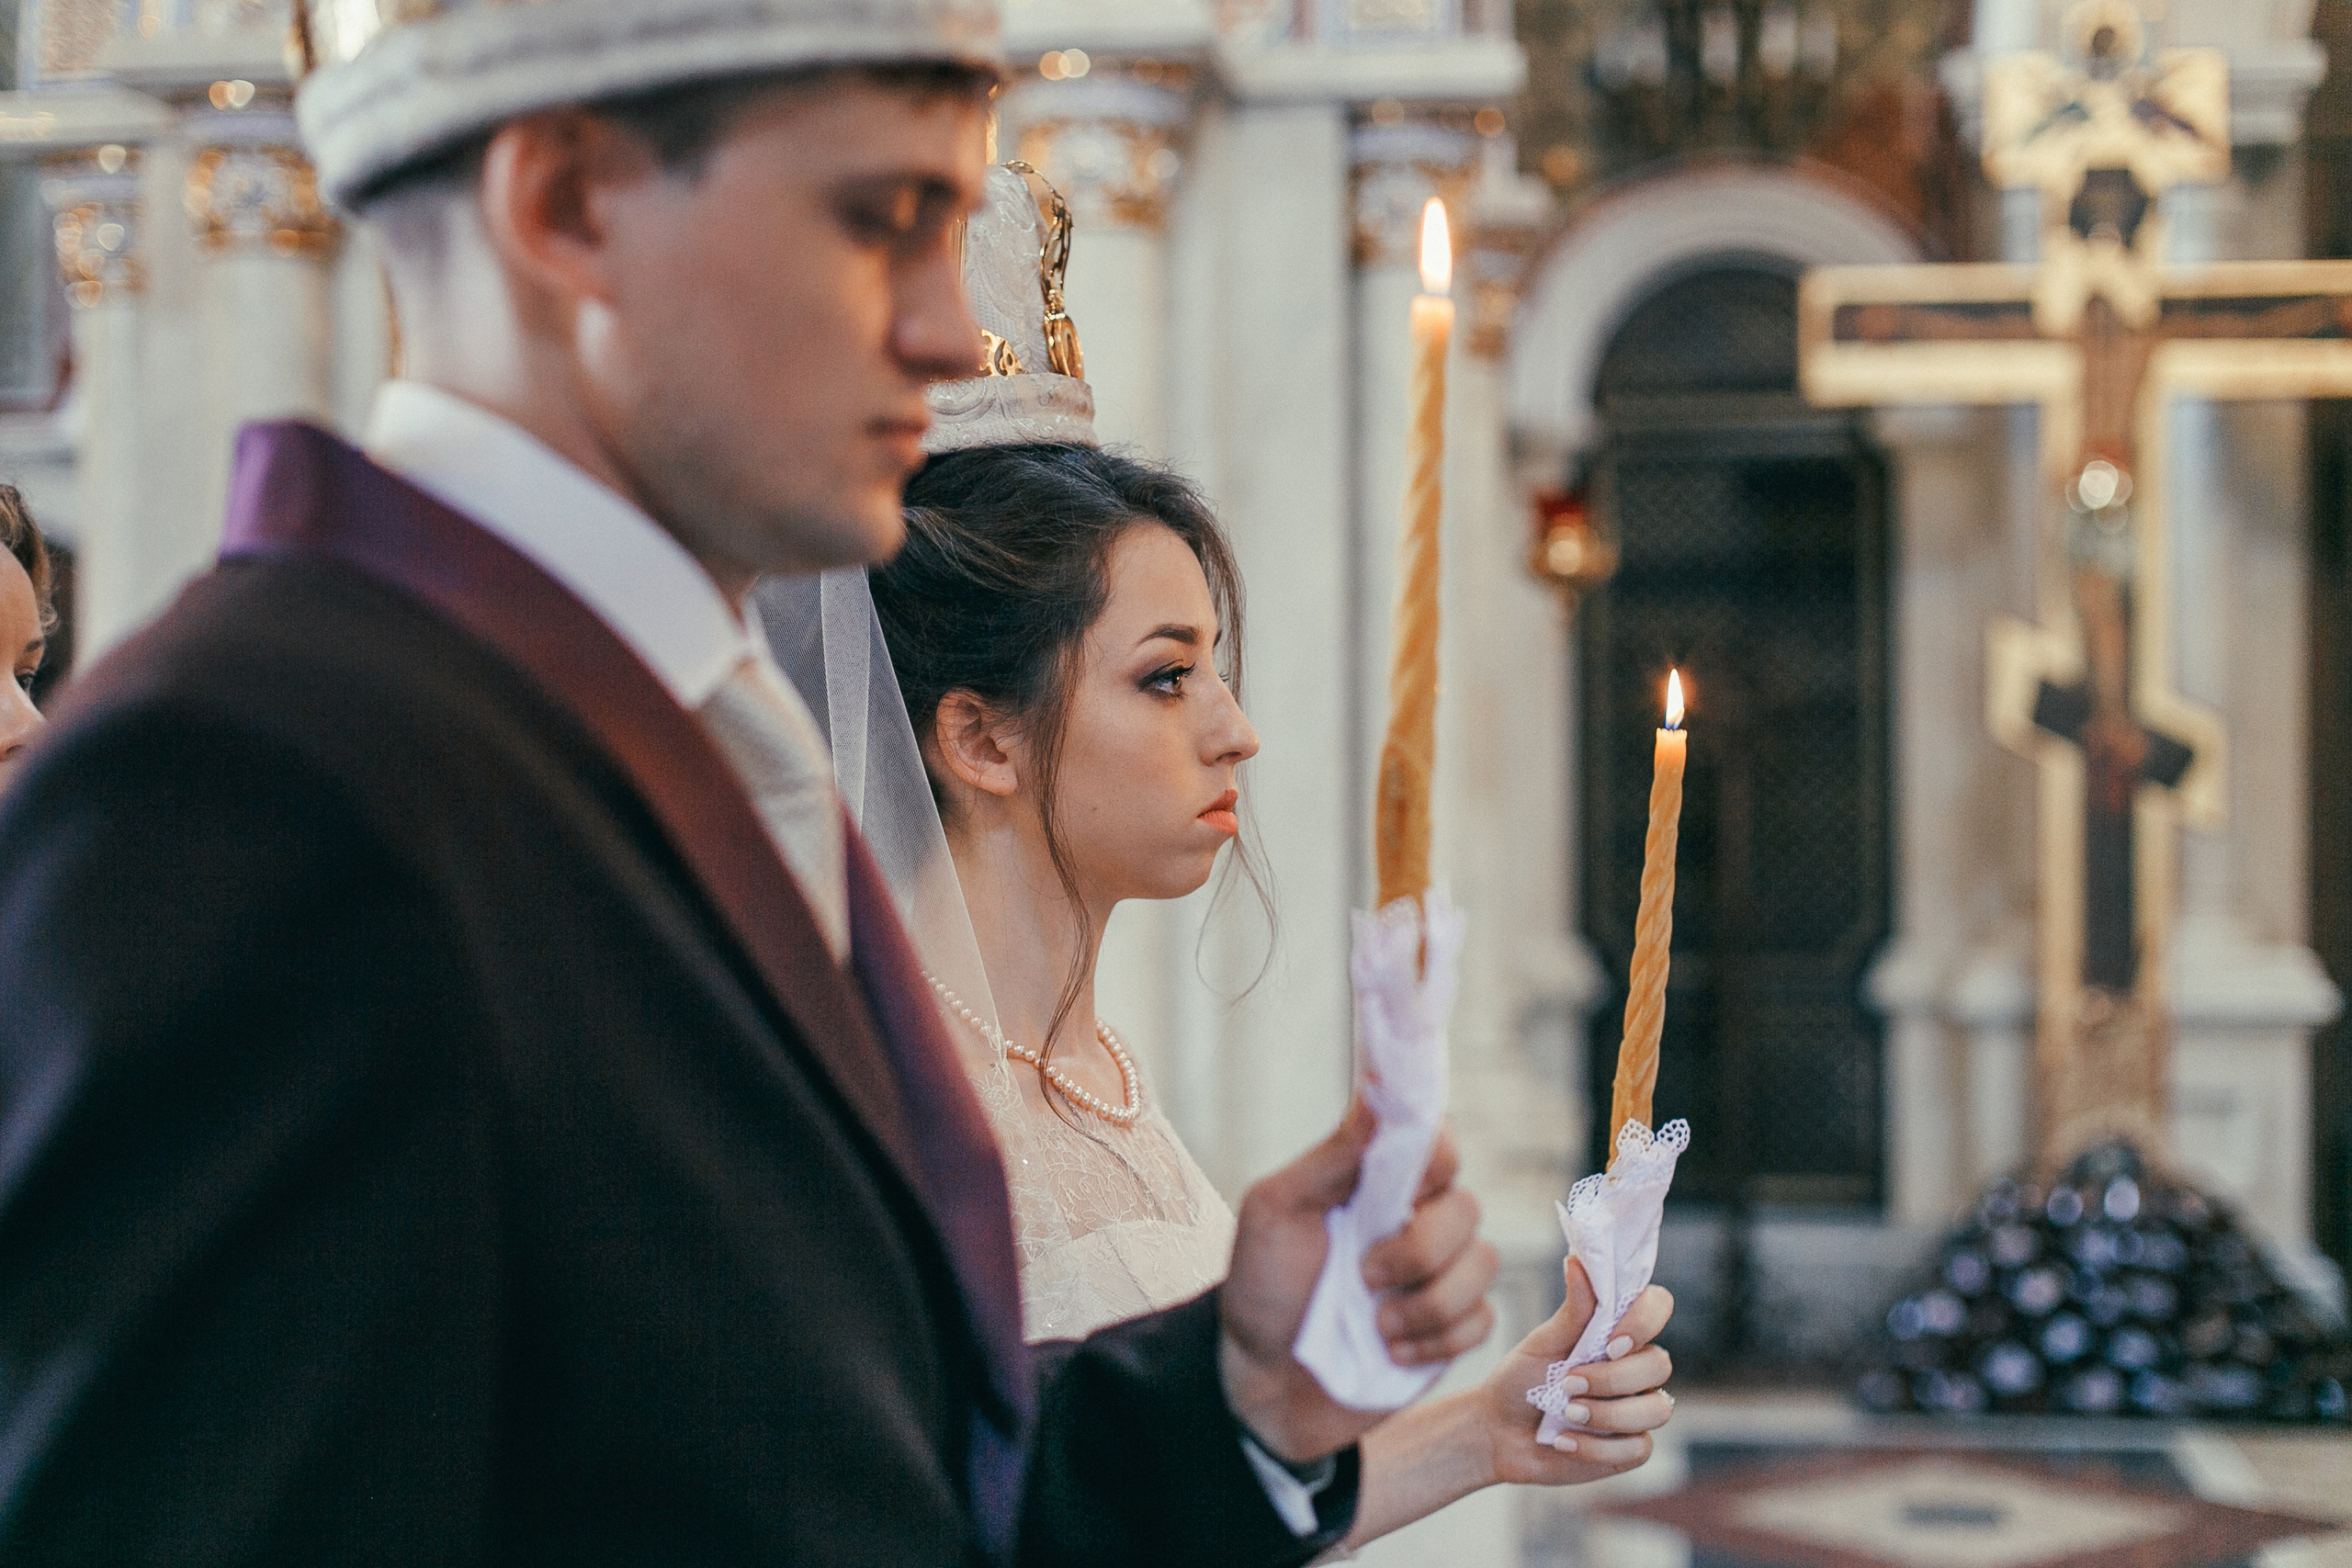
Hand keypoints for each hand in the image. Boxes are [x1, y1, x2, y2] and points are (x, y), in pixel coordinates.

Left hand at [1218, 1101, 1499, 1463]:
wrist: (1262, 1382)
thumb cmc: (1262, 1287)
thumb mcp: (1276, 1212)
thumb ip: (1333, 1156)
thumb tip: (1377, 1095)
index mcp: (1377, 1181)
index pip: (1438, 1141)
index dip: (1436, 1159)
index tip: (1408, 1188)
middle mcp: (1417, 1217)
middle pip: (1467, 1207)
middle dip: (1419, 1249)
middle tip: (1363, 1275)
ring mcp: (1440, 1273)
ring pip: (1484, 1263)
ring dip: (1425, 1303)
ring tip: (1374, 1325)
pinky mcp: (1453, 1327)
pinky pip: (1482, 1320)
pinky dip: (1436, 1341)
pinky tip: (1391, 1351)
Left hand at [1474, 1257, 1672, 1486]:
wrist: (1497, 1431)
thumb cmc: (1521, 1380)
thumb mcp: (1543, 1341)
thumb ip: (1573, 1309)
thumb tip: (1578, 1261)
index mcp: (1618, 1332)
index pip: (1658, 1307)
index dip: (1644, 1322)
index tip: (1610, 1342)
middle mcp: (1635, 1368)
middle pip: (1660, 1364)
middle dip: (1612, 1378)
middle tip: (1568, 1384)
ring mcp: (1637, 1410)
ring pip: (1657, 1409)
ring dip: (1608, 1414)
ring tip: (1567, 1414)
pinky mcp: (1629, 1449)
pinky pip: (1639, 1448)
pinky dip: (1597, 1448)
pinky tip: (1565, 1441)